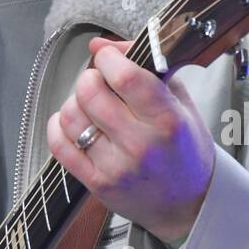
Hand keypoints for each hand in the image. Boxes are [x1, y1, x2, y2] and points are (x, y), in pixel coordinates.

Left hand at [46, 36, 215, 244]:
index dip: (108, 58)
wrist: (188, 204)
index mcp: (167, 120)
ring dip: (74, 102)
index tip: (107, 57)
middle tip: (98, 82)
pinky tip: (74, 123)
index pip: (126, 77)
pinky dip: (59, 126)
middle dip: (89, 78)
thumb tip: (101, 44)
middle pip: (91, 93)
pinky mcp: (97, 183)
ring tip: (89, 105)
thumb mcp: (179, 101)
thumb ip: (146, 67)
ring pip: (71, 116)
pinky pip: (60, 145)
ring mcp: (116, 167)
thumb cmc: (185, 148)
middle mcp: (141, 145)